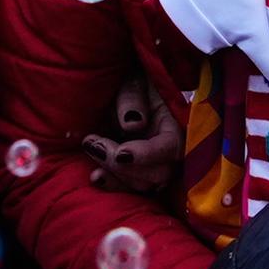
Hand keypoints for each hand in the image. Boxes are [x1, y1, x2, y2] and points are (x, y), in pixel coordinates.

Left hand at [84, 72, 179, 194]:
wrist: (128, 92)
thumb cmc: (135, 82)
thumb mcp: (134, 80)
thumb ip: (132, 98)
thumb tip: (132, 124)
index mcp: (176, 125)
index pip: (170, 147)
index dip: (147, 154)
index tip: (121, 152)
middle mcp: (171, 151)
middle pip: (158, 173)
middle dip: (123, 165)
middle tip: (94, 143)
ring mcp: (157, 165)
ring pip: (144, 185)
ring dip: (115, 175)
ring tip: (91, 149)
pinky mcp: (140, 173)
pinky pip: (131, 188)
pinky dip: (113, 185)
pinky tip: (96, 177)